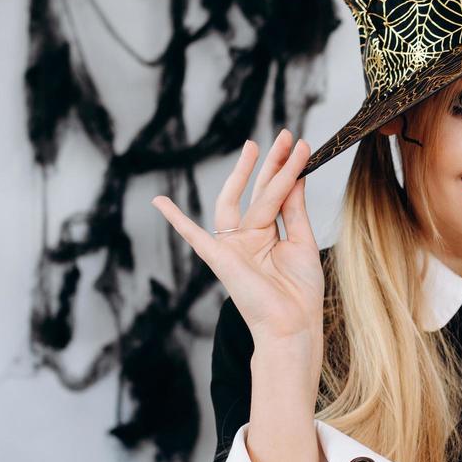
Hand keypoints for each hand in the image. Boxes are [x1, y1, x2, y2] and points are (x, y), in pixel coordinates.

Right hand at [152, 129, 323, 346]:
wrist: (292, 325)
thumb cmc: (300, 292)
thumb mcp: (302, 243)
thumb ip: (294, 210)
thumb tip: (295, 176)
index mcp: (269, 235)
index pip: (278, 196)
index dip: (289, 171)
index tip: (300, 147)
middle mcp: (248, 237)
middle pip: (259, 192)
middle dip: (272, 164)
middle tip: (283, 135)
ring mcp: (233, 246)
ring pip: (241, 203)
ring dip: (248, 174)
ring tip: (257, 145)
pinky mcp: (220, 258)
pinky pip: (194, 236)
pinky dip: (176, 220)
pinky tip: (160, 202)